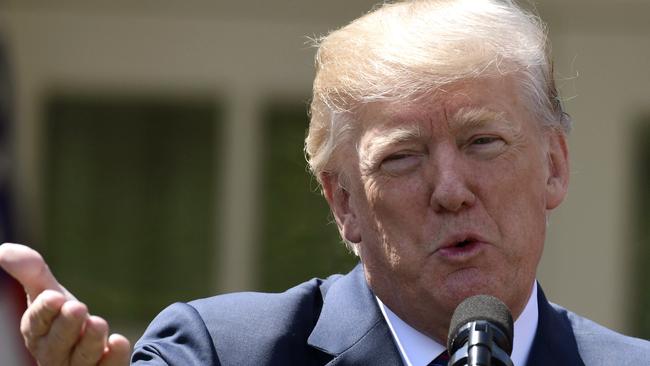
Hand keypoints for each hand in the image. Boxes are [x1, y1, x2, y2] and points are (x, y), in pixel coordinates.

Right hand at [0, 243, 130, 365]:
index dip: (44, 311)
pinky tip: (118, 342)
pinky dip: (113, 357)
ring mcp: (78, 365)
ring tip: (99, 323)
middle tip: (78, 307)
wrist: (90, 344)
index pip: (36, 323)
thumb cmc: (62, 317)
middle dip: (66, 326)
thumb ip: (31, 272)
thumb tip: (4, 251)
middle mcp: (54, 353)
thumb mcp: (48, 292)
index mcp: (37, 332)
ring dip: (90, 342)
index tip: (54, 297)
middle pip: (57, 344)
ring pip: (81, 359)